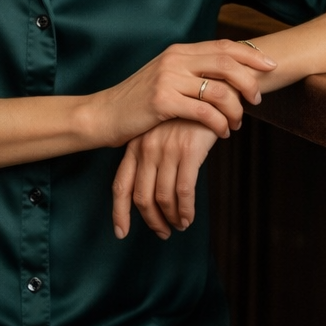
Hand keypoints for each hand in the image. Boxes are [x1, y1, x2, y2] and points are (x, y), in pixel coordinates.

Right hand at [95, 39, 275, 146]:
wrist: (105, 114)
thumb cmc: (138, 100)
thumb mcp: (165, 77)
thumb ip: (191, 70)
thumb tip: (227, 73)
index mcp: (178, 51)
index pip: (223, 46)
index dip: (250, 55)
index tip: (270, 66)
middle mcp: (175, 60)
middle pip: (227, 63)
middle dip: (250, 82)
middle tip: (258, 100)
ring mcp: (168, 79)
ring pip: (220, 90)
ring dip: (236, 110)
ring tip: (237, 124)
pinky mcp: (163, 101)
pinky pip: (204, 112)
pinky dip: (220, 124)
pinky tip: (222, 133)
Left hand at [112, 119, 218, 239]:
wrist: (205, 92)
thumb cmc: (182, 117)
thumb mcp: (158, 134)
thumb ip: (150, 159)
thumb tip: (149, 195)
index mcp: (135, 145)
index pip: (121, 185)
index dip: (120, 212)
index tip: (121, 233)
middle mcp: (147, 148)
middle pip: (142, 197)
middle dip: (152, 220)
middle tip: (163, 232)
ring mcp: (167, 149)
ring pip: (164, 197)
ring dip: (171, 218)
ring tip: (180, 225)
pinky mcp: (189, 151)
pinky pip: (184, 192)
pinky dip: (185, 210)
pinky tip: (188, 217)